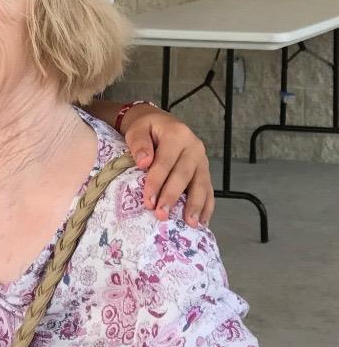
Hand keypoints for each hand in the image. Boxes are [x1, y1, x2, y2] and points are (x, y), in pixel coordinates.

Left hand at [121, 105, 214, 227]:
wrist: (161, 123)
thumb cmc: (147, 129)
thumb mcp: (138, 129)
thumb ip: (139, 143)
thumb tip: (144, 163)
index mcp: (177, 134)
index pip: (165, 162)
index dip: (156, 182)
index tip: (148, 201)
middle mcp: (194, 147)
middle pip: (184, 175)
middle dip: (172, 197)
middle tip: (162, 214)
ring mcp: (202, 160)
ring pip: (201, 184)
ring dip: (195, 205)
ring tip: (190, 223)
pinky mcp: (205, 171)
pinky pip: (209, 190)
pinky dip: (207, 206)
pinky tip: (202, 221)